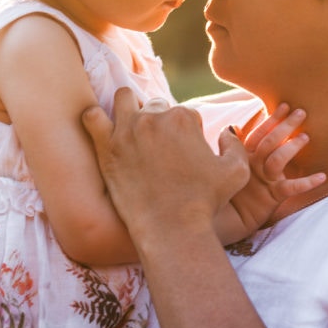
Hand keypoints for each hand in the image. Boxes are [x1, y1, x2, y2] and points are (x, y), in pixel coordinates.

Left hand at [82, 88, 249, 241]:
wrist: (171, 229)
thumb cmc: (204, 203)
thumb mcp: (235, 172)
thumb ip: (235, 145)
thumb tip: (226, 132)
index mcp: (183, 118)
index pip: (185, 113)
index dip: (188, 133)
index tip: (185, 153)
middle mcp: (154, 117)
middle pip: (156, 106)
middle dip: (160, 121)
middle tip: (160, 148)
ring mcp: (127, 130)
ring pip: (124, 98)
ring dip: (129, 108)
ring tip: (132, 129)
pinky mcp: (106, 146)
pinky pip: (91, 117)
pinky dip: (96, 120)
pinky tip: (104, 133)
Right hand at [229, 104, 324, 233]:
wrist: (229, 221)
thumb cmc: (232, 193)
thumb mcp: (231, 166)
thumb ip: (233, 145)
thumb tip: (233, 126)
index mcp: (243, 156)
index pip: (258, 133)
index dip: (271, 119)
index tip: (284, 105)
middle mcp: (252, 165)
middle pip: (269, 141)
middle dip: (285, 125)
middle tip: (301, 112)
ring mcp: (262, 180)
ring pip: (277, 159)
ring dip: (291, 147)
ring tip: (305, 137)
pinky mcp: (271, 197)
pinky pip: (290, 188)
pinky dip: (307, 182)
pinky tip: (322, 176)